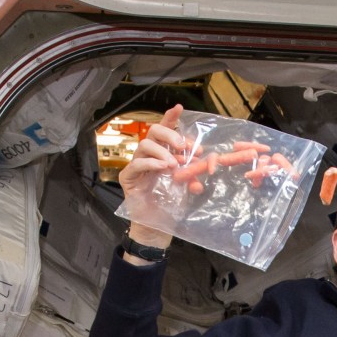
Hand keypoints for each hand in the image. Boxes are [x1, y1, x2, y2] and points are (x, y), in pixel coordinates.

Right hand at [117, 106, 185, 250]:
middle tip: (184, 147)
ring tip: (174, 163)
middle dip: (170, 135)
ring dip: (162, 151)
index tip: (179, 109)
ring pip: (145, 145)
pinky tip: (163, 167)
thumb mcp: (187, 186)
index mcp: (162, 153)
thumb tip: (207, 163)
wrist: (157, 228)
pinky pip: (136, 163)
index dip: (170, 118)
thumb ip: (195, 173)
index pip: (165, 131)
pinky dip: (151, 163)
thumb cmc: (171, 205)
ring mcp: (136, 165)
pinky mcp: (128, 177)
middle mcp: (148, 156)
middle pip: (153, 131)